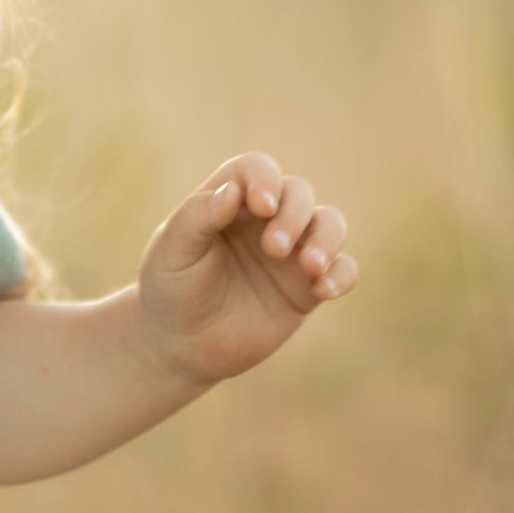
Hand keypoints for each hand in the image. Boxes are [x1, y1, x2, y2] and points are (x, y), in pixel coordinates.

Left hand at [137, 152, 356, 383]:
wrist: (181, 343)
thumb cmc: (171, 286)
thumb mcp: (171, 250)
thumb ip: (197, 217)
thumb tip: (232, 192)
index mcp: (230, 200)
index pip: (257, 169)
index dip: (265, 179)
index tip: (262, 206)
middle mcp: (265, 220)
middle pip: (298, 193)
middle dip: (294, 215)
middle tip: (273, 248)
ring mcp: (290, 253)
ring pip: (330, 224)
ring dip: (328, 237)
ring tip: (310, 266)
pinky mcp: (306, 289)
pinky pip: (342, 270)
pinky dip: (342, 274)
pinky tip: (323, 290)